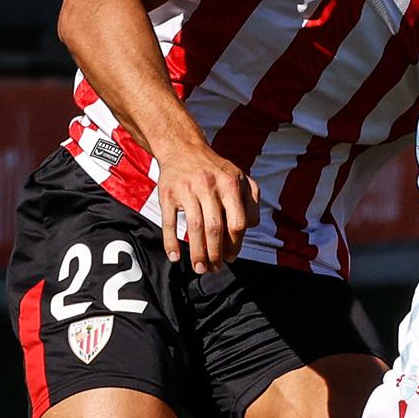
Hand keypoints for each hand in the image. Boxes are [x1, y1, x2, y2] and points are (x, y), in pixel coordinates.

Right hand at [153, 140, 258, 273]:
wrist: (183, 148)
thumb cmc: (215, 169)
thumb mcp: (240, 178)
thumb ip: (251, 202)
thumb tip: (249, 228)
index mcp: (230, 184)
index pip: (237, 222)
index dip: (235, 244)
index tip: (231, 257)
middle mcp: (209, 185)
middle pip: (215, 228)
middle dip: (216, 254)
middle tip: (215, 269)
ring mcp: (187, 189)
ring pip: (193, 227)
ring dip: (197, 252)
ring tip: (200, 268)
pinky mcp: (167, 193)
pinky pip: (169, 222)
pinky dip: (171, 242)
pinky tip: (175, 257)